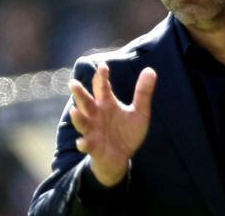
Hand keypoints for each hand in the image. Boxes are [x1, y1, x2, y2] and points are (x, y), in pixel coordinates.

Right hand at [69, 63, 156, 185]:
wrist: (121, 158)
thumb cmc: (126, 132)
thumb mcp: (139, 112)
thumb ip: (143, 92)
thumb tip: (150, 70)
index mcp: (106, 104)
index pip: (102, 87)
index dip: (102, 76)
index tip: (103, 66)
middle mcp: (96, 115)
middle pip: (86, 102)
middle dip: (79, 93)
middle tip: (73, 83)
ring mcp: (92, 131)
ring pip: (82, 122)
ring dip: (77, 117)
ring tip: (74, 111)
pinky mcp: (93, 146)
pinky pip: (87, 145)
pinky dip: (83, 144)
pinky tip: (82, 143)